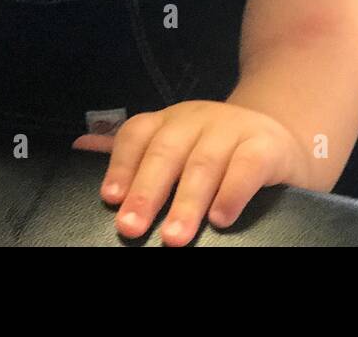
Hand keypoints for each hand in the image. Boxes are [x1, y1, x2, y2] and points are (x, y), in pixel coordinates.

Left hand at [72, 100, 309, 246]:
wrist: (280, 135)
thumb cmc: (218, 149)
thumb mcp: (176, 144)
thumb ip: (132, 151)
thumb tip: (78, 147)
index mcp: (171, 120)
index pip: (138, 134)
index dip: (121, 165)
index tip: (109, 199)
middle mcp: (198, 118)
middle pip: (166, 151)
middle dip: (147, 191)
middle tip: (131, 228)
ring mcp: (234, 128)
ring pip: (204, 163)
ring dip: (186, 202)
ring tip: (173, 237)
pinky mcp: (266, 145)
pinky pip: (247, 166)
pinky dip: (232, 192)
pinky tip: (221, 218)